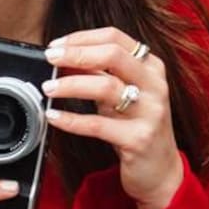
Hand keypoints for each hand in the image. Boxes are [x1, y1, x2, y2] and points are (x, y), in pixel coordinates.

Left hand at [41, 28, 182, 208]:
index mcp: (151, 67)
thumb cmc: (137, 127)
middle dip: (76, 53)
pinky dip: (72, 119)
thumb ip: (100, 74)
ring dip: (71, 84)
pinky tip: (54, 116)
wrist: (161, 171)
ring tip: (48, 88)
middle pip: (113, 55)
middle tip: (50, 58)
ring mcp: (150, 112)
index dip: (82, 38)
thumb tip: (66, 56)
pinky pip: (99, 125)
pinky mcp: (139, 139)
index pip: (115, 37)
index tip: (57, 44)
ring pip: (106, 87)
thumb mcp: (122, 95)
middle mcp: (155, 85)